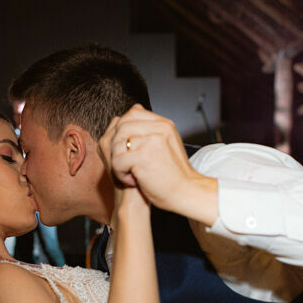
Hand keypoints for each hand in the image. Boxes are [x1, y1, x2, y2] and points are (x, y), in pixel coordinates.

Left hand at [99, 105, 217, 223]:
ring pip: (116, 143)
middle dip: (117, 146)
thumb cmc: (173, 175)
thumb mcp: (166, 143)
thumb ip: (150, 128)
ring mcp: (151, 140)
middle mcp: (159, 128)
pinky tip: (134, 180)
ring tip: (132, 173)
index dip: (123, 131)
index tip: (129, 149)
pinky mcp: (143, 156)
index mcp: (164, 124)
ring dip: (118, 161)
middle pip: (121, 126)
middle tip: (128, 163)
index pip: (132, 113)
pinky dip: (120, 174)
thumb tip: (134, 109)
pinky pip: (117, 160)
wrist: (185, 193)